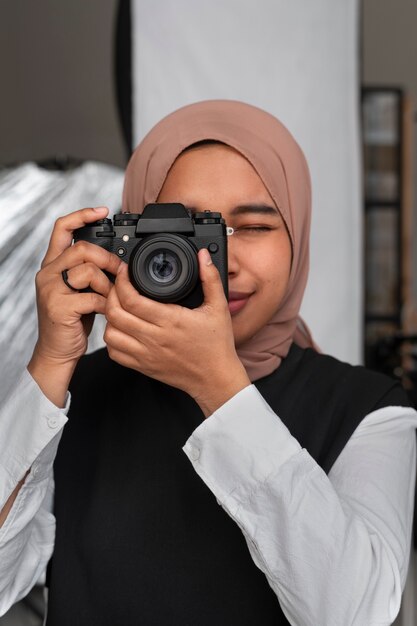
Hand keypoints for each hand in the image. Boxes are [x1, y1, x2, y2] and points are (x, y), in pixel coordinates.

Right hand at [28, 207, 121, 405]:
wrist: (58, 351)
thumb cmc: (72, 321)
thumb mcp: (79, 291)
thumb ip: (90, 273)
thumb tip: (117, 261)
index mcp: (53, 265)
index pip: (62, 228)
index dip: (82, 215)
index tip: (102, 211)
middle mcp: (48, 273)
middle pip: (82, 249)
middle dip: (107, 258)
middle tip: (118, 272)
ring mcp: (51, 289)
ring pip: (88, 270)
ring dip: (108, 284)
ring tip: (110, 297)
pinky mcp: (59, 307)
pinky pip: (92, 297)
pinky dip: (106, 304)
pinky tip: (106, 311)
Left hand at [104, 249, 249, 416]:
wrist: (215, 378)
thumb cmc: (217, 345)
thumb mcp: (219, 307)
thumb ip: (210, 278)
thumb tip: (203, 256)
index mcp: (171, 320)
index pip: (132, 299)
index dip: (122, 281)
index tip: (125, 272)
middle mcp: (154, 338)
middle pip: (115, 313)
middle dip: (111, 294)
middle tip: (118, 286)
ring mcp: (146, 354)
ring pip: (110, 334)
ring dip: (110, 318)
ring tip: (118, 307)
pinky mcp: (143, 366)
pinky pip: (115, 353)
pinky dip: (112, 339)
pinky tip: (122, 329)